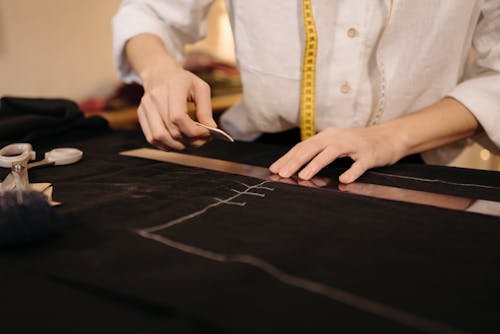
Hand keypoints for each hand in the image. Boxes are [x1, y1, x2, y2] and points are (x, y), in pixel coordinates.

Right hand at [138, 65, 216, 150]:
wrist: (159, 73)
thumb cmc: (183, 81)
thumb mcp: (200, 88)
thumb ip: (206, 109)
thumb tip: (211, 128)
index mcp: (173, 86)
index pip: (178, 117)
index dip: (194, 131)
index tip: (206, 133)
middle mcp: (156, 97)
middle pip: (171, 129)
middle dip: (190, 140)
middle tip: (201, 140)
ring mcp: (146, 107)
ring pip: (159, 136)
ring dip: (177, 146)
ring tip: (189, 143)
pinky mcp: (141, 115)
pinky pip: (152, 138)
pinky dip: (166, 145)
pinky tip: (177, 142)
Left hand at [269, 126, 404, 183]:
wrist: (388, 138)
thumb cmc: (357, 145)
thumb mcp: (335, 146)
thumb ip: (318, 153)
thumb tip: (295, 166)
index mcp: (327, 136)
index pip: (303, 146)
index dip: (288, 157)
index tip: (274, 169)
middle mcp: (337, 138)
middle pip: (312, 148)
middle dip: (295, 161)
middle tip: (281, 173)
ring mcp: (353, 145)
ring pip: (331, 153)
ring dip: (315, 164)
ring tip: (302, 176)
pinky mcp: (369, 155)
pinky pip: (359, 164)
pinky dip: (351, 172)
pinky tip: (343, 180)